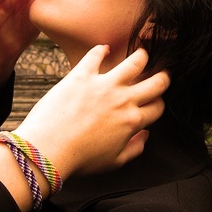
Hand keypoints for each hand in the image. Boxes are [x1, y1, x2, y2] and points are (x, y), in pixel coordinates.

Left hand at [13, 46, 169, 179]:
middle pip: (157, 82)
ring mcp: (103, 84)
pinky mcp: (82, 75)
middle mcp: (123, 100)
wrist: (48, 150)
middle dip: (163, 77)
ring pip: (135, 62)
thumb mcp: (114, 162)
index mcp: (132, 121)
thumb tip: (145, 135)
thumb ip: (135, 148)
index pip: (158, 107)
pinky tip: (103, 49)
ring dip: (141, 57)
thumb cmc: (79, 159)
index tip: (153, 102)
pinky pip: (96, 54)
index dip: (159, 104)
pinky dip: (101, 50)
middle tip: (160, 75)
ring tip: (140, 55)